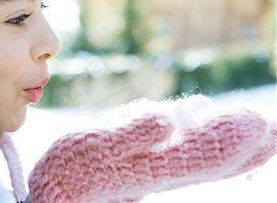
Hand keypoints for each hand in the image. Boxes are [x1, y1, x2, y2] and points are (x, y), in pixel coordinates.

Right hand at [27, 97, 274, 202]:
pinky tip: (207, 138)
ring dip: (233, 148)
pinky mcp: (146, 169)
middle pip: (215, 161)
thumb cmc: (71, 172)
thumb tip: (168, 118)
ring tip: (258, 136)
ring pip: (204, 159)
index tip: (259, 121)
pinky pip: (186, 157)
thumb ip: (131, 133)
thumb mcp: (94, 146)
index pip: (206, 152)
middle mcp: (163, 171)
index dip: (233, 136)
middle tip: (272, 130)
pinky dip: (207, 148)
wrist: (58, 197)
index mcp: (155, 166)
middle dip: (247, 147)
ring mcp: (156, 171)